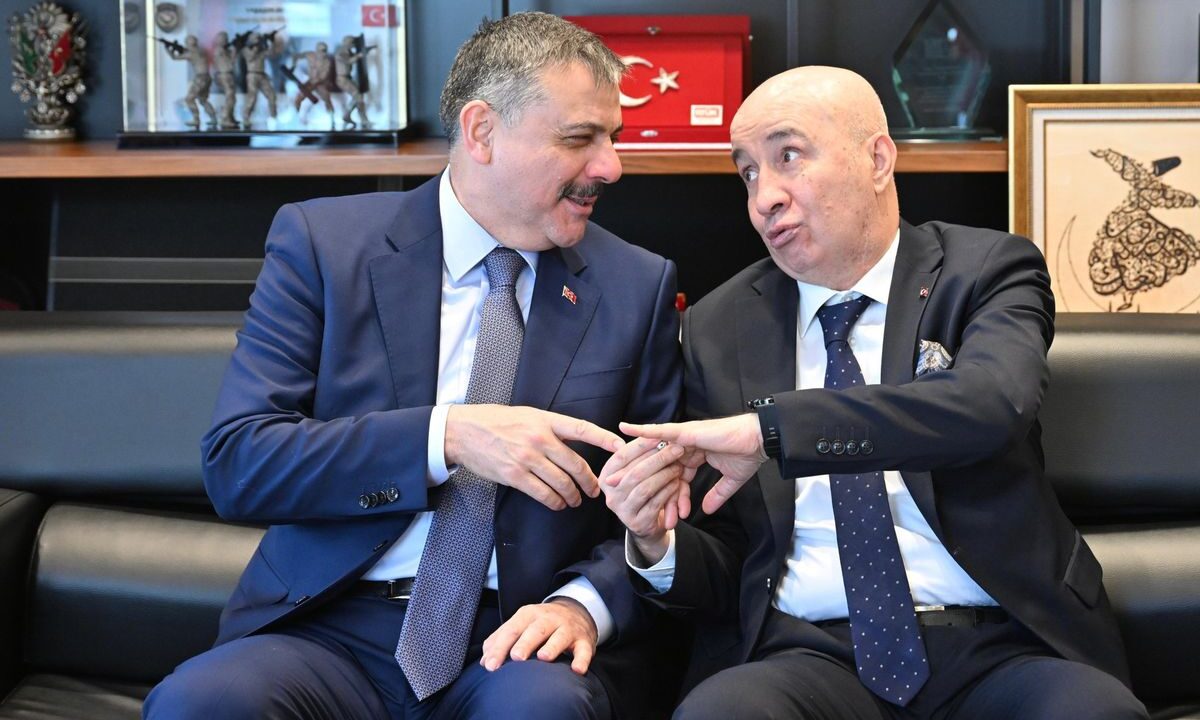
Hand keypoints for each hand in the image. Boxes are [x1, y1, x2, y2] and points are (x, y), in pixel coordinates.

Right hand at [446, 405, 623, 510]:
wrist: (464, 431)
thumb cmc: (496, 422)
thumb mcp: (528, 416)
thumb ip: (551, 428)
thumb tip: (573, 443)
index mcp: (546, 420)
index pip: (582, 428)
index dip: (604, 438)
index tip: (621, 447)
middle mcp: (540, 438)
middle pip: (576, 464)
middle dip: (590, 481)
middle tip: (596, 490)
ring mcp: (527, 458)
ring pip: (562, 483)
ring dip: (573, 495)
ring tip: (576, 500)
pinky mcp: (515, 475)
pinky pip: (543, 494)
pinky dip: (555, 502)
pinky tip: (558, 504)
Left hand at [480, 597, 596, 674]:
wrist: (576, 611)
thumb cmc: (540, 624)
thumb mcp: (521, 624)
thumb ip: (501, 639)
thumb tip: (485, 659)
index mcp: (528, 615)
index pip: (511, 630)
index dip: (500, 647)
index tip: (490, 665)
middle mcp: (548, 619)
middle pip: (535, 630)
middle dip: (525, 643)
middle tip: (515, 657)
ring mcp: (567, 628)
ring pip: (560, 636)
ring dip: (552, 647)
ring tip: (543, 658)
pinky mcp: (583, 640)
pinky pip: (584, 650)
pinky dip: (581, 659)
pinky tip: (576, 670)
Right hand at [598, 437, 692, 563]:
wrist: (648, 523)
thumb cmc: (644, 489)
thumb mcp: (637, 470)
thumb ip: (640, 454)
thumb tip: (652, 431)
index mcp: (607, 476)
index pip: (621, 456)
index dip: (640, 445)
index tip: (660, 435)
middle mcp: (610, 494)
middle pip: (635, 472)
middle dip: (659, 459)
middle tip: (678, 449)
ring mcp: (622, 510)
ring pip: (645, 488)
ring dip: (665, 475)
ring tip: (679, 467)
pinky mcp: (637, 523)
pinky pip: (655, 503)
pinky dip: (669, 491)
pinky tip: (678, 483)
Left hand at [620, 414, 765, 514]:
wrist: (759, 441)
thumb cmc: (748, 455)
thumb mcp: (730, 481)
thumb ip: (716, 494)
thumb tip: (705, 510)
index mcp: (695, 455)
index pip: (675, 479)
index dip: (668, 497)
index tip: (663, 517)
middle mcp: (686, 445)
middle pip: (658, 467)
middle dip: (640, 483)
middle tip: (618, 496)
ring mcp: (685, 437)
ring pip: (655, 454)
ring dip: (634, 466)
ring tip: (614, 479)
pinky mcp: (686, 432)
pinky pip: (660, 431)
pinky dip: (643, 430)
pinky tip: (625, 429)